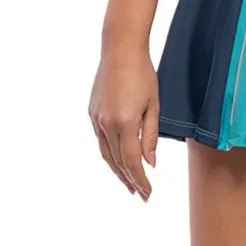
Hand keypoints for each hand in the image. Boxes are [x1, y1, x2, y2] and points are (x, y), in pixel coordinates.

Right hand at [88, 44, 158, 199]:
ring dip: (118, 172)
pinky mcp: (92, 113)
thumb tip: (150, 163)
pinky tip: (119, 163)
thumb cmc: (143, 74)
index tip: (148, 193)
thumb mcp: (154, 106)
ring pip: (106, 154)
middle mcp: (106, 123)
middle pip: (118, 162)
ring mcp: (96, 118)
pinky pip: (101, 141)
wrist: (119, 50)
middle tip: (141, 196)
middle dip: (130, 181)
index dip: (141, 180)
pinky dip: (110, 156)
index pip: (133, 161)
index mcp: (125, 122)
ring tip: (130, 185)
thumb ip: (151, 136)